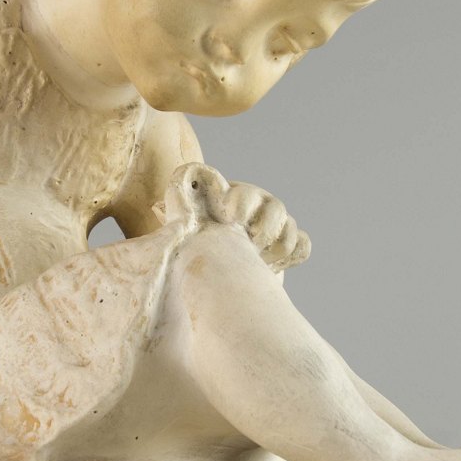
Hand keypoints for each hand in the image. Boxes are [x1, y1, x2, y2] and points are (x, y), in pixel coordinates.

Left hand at [158, 163, 310, 269]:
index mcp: (230, 197)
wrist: (211, 264)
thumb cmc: (189, 242)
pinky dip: (294, 255)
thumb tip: (158, 205)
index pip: (244, 194)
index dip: (239, 203)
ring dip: (278, 247)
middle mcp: (256, 206)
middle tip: (251, 246)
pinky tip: (274, 267)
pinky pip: (302, 245)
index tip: (229, 218)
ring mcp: (273, 226)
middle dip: (264, 229)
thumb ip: (174, 214)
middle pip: (275, 208)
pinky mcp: (285, 247)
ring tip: (259, 262)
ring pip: (290, 227)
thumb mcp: (180, 229)